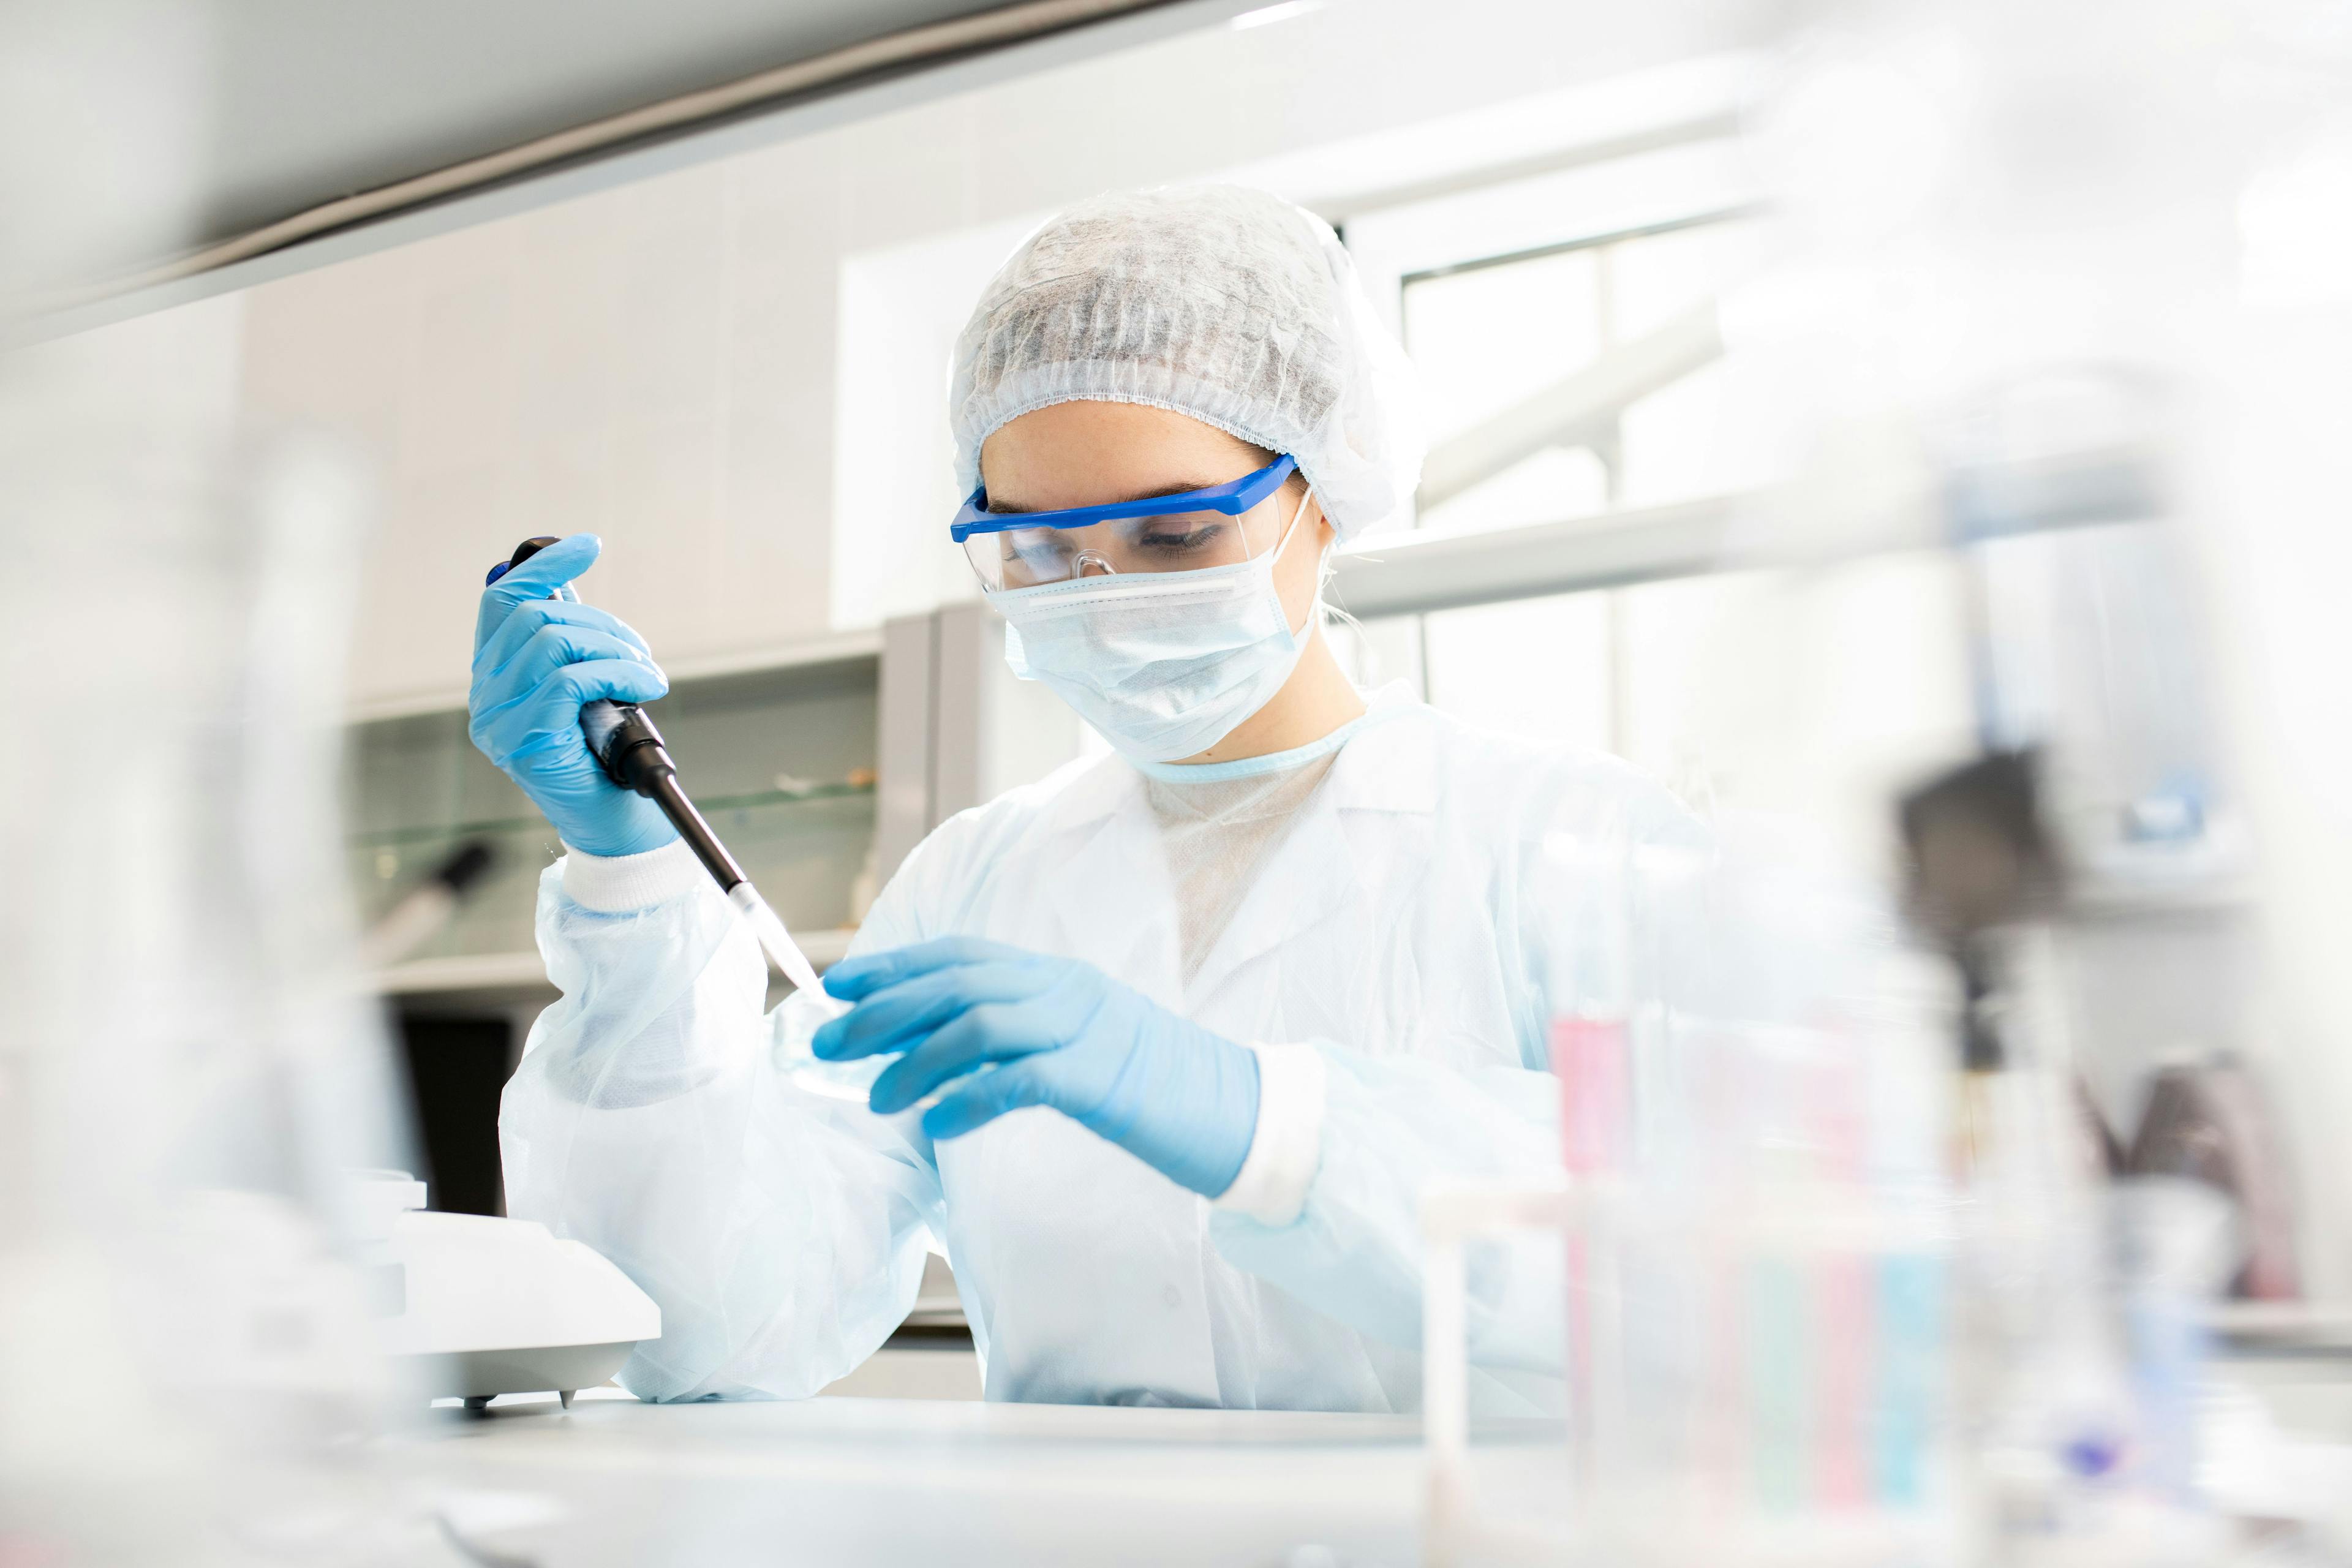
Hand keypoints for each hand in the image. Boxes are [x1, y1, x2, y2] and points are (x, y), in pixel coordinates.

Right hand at [468, 533, 676, 857]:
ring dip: (615, 648)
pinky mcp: (525, 741)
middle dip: (601, 623)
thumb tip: (566, 585)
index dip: (544, 566)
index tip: (589, 546)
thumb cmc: (605, 758)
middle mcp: (485, 696)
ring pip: (553, 642)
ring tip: (648, 673)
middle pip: (535, 617)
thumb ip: (569, 646)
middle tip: (640, 651)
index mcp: (494, 676)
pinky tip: (647, 685)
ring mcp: (498, 721)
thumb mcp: (586, 689)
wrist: (615, 827)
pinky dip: (619, 672)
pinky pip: (571, 679)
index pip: (503, 601)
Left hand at [813, 938, 1260, 1198]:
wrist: (1239, 1112)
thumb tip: (939, 1053)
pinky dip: (969, 1099)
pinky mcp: (1102, 1080)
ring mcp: (1087, 1030)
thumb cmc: (1155, 1089)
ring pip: (979, 1025)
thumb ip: (1022, 1038)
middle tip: (828, 1045)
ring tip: (876, 1099)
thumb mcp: (1082, 1046)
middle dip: (883, 1011)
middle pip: (957, 983)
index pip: (961, 955)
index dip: (895, 967)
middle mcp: (1067, 989)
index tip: (838, 988)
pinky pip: (1019, 1081)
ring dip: (915, 1061)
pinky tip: (936, 1125)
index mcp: (1059, 976)